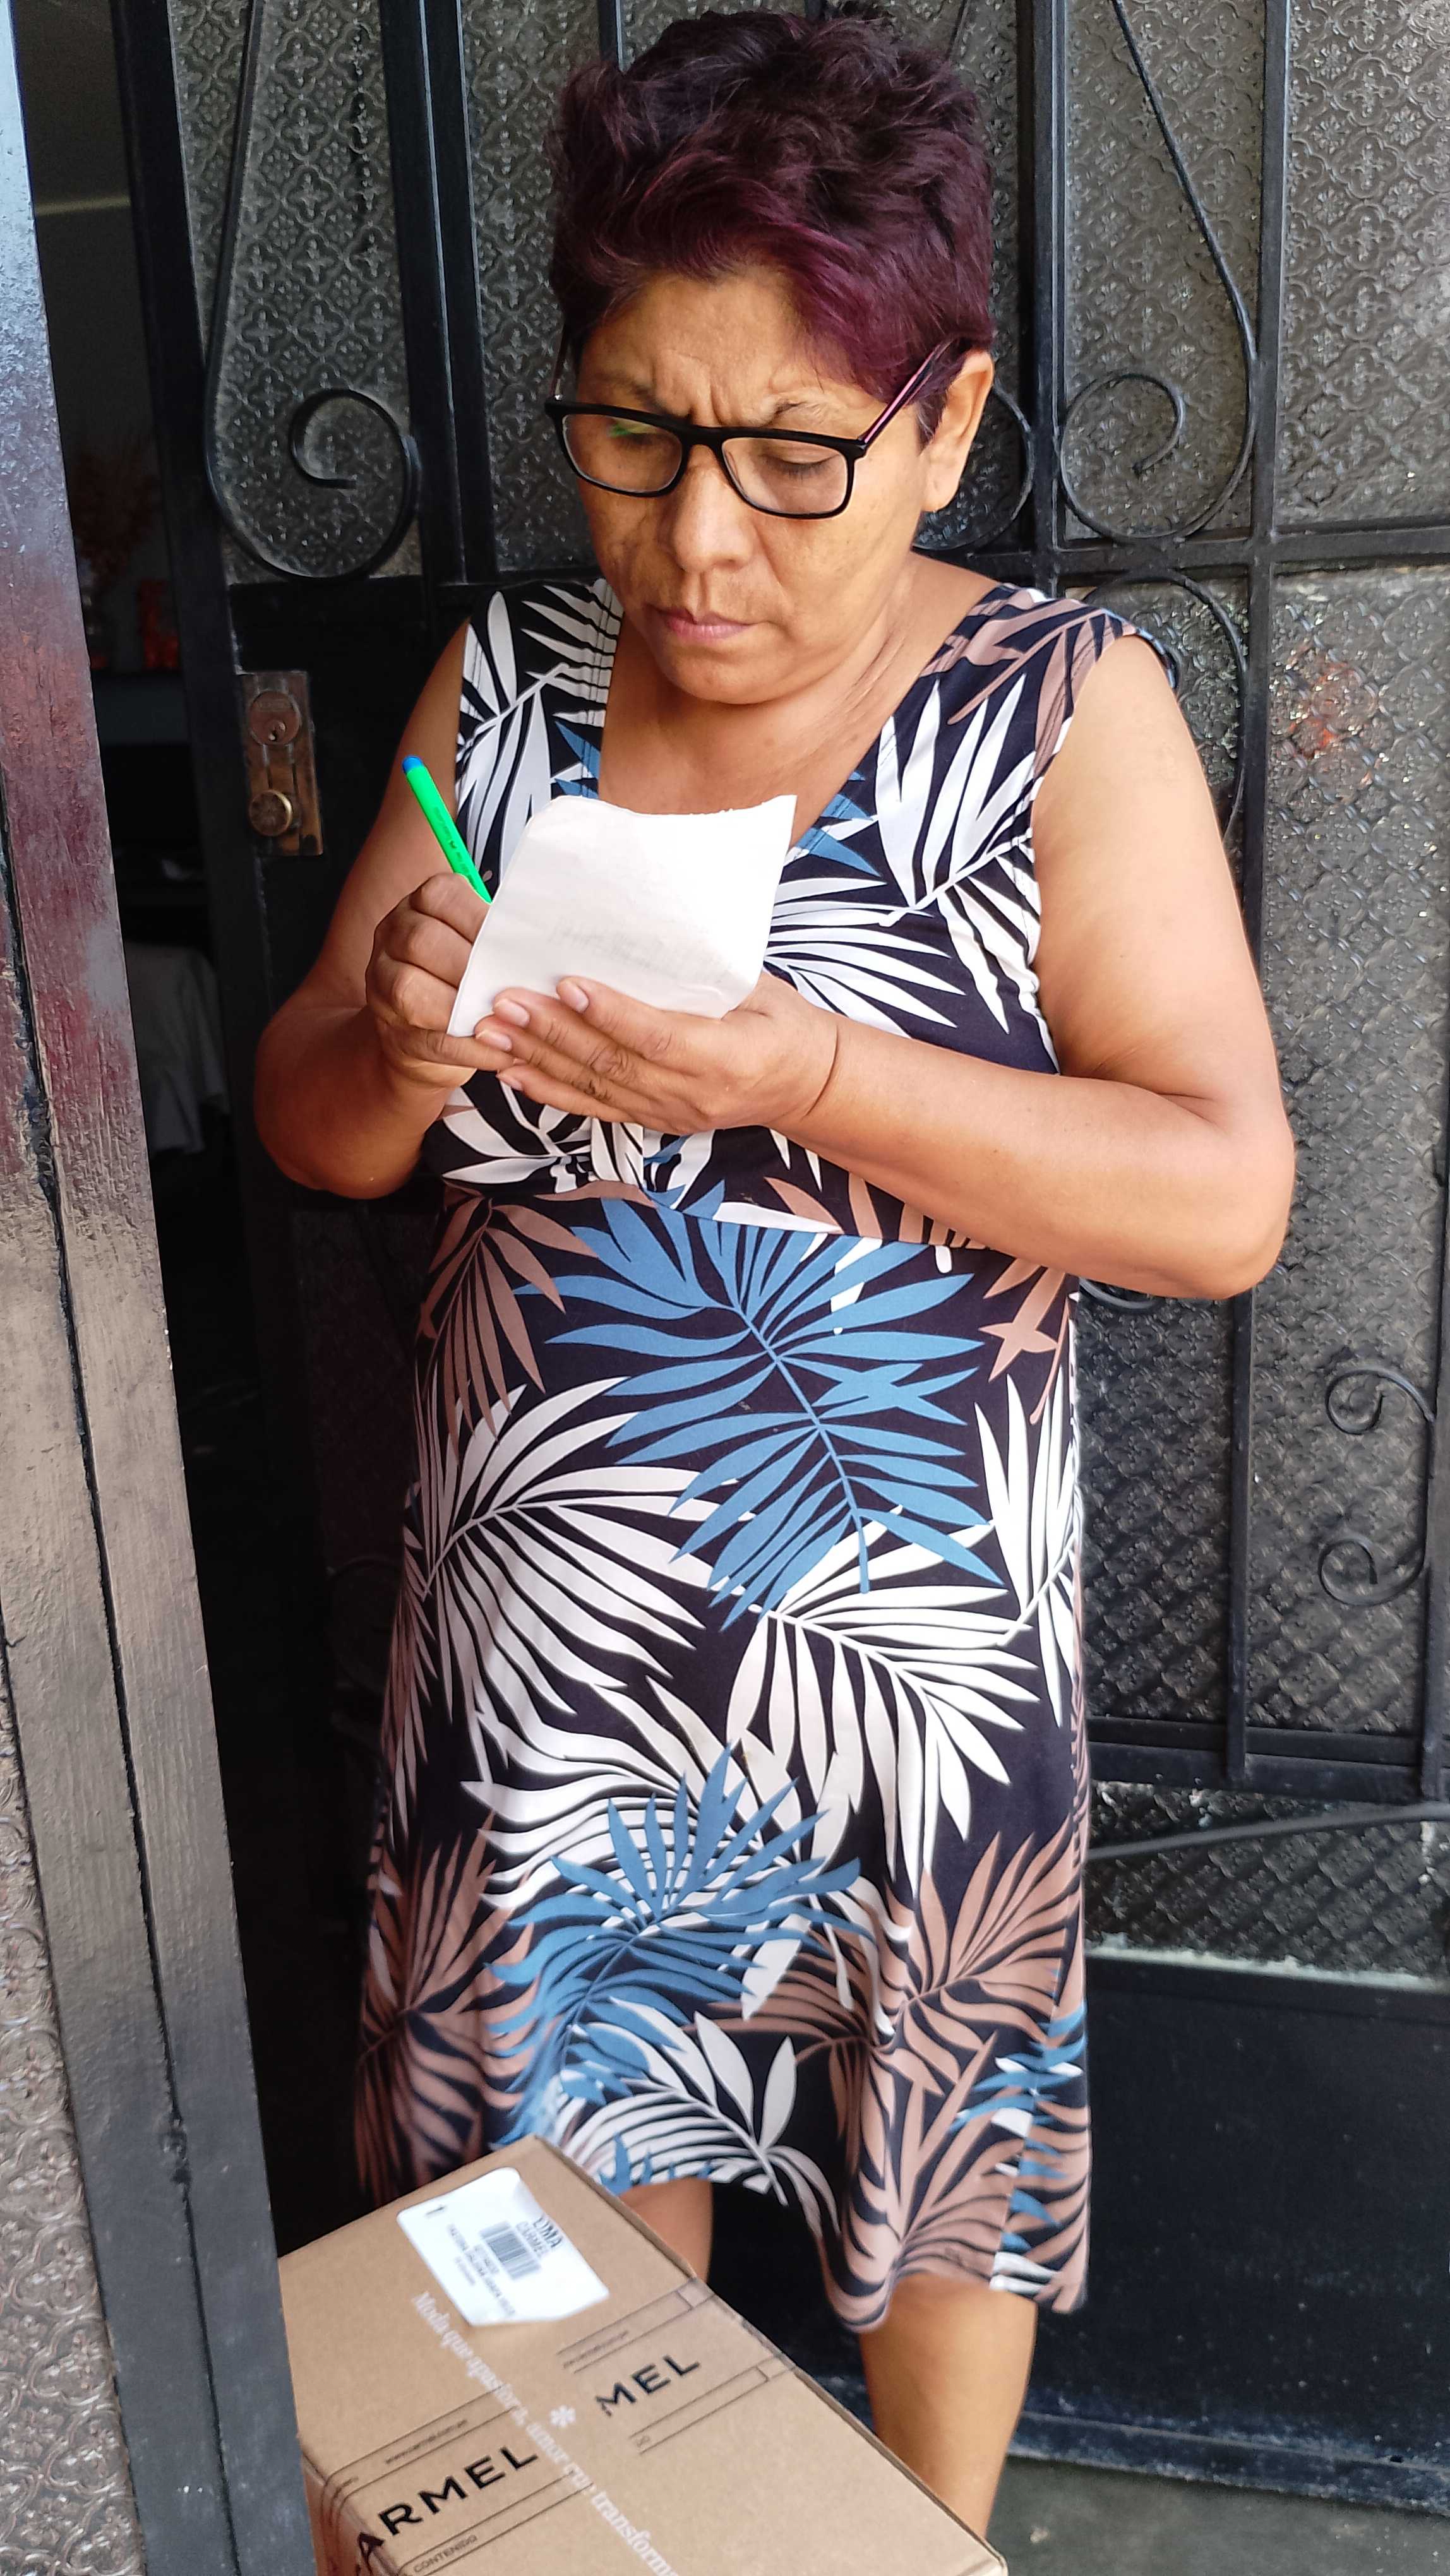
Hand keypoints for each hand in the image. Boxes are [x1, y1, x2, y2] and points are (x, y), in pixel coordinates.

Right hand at [364, 871, 495, 1094]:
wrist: (423, 1031)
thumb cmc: (464, 979)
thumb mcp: (478, 947)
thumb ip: (502, 941)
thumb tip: (549, 948)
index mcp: (418, 907)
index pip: (441, 898)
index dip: (479, 920)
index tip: (514, 945)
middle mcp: (392, 939)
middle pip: (422, 941)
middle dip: (471, 966)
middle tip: (511, 985)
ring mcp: (383, 987)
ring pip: (411, 990)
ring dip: (464, 1007)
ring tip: (506, 1019)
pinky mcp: (393, 1034)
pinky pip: (430, 1040)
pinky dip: (471, 1049)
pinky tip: (503, 1053)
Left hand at [472, 970, 840, 1135]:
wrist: (805, 1085)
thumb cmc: (783, 1023)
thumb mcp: (759, 988)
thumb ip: (700, 975)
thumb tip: (639, 932)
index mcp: (727, 1057)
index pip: (658, 1037)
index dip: (610, 1014)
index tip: (567, 984)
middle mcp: (692, 1095)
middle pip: (612, 1064)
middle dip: (552, 1032)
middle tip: (505, 1000)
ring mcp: (669, 1113)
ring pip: (593, 1088)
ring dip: (537, 1059)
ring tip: (491, 1030)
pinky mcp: (652, 1122)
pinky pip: (593, 1108)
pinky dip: (548, 1091)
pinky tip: (511, 1071)